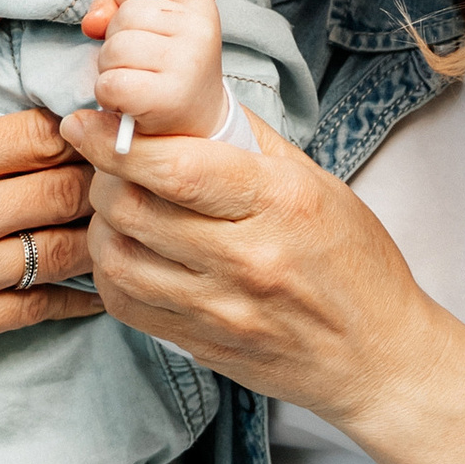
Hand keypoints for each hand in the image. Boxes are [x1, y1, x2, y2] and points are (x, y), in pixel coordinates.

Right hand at [0, 10, 99, 368]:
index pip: (46, 134)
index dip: (80, 125)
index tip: (92, 122)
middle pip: (67, 191)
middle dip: (100, 176)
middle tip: (120, 167)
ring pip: (66, 251)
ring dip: (98, 231)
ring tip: (117, 212)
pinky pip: (42, 308)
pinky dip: (79, 291)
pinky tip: (99, 270)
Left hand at [59, 104, 464, 463]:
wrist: (380, 358)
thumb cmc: (357, 265)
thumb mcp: (319, 185)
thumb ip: (251, 144)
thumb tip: (186, 104)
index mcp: (281, 203)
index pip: (175, 167)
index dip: (115, 142)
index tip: (85, 122)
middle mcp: (249, 258)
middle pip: (134, 210)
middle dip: (101, 176)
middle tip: (100, 161)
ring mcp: (223, 310)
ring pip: (119, 260)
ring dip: (100, 226)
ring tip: (110, 207)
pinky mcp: (204, 345)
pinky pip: (128, 306)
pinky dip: (111, 273)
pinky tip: (126, 252)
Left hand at [82, 0, 229, 140]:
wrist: (196, 120)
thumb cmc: (167, 67)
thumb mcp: (153, 26)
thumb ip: (116, 8)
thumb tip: (91, 21)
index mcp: (199, 4)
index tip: (137, 20)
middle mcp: (199, 29)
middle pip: (124, 14)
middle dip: (115, 40)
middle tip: (139, 62)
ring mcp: (187, 62)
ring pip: (115, 48)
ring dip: (110, 69)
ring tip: (134, 80)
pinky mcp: (169, 97)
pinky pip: (112, 83)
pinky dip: (108, 94)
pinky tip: (128, 100)